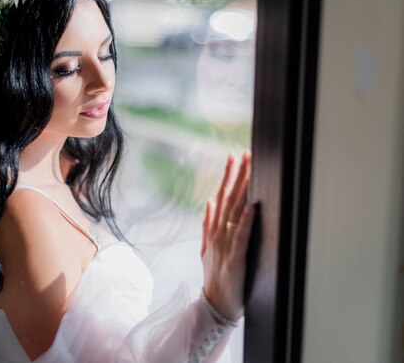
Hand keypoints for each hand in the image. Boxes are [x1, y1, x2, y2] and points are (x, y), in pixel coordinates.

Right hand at [200, 152, 254, 321]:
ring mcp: (225, 246)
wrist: (214, 305)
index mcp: (214, 231)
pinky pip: (241, 237)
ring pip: (235, 213)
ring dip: (243, 191)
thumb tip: (210, 200)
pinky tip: (253, 206)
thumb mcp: (206, 248)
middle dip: (237, 176)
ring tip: (250, 171)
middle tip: (246, 155)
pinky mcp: (235, 260)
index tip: (234, 157)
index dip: (228, 177)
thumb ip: (208, 224)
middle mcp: (218, 235)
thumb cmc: (215, 277)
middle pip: (228, 200)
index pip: (221, 197)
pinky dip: (247, 221)